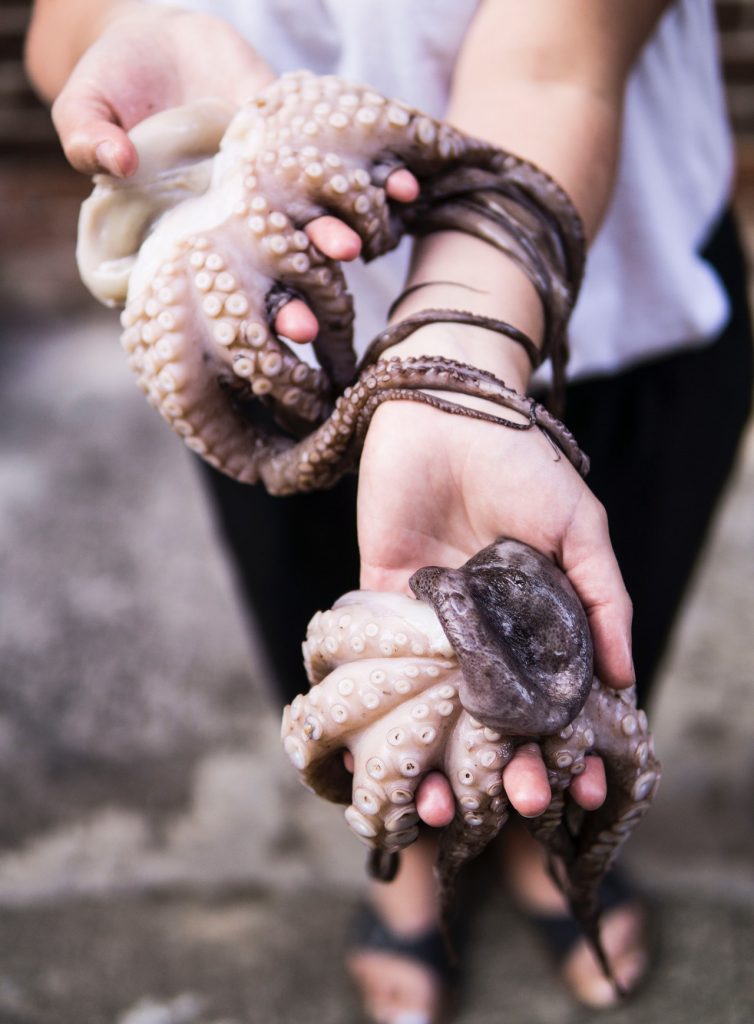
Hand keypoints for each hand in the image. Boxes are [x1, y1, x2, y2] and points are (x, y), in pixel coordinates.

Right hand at [45, 2, 418, 337]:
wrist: (164, 45)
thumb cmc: (113, 81)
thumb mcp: (87, 103)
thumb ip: (89, 135)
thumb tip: (114, 161)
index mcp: (174, 237)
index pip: (199, 294)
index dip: (223, 320)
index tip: (235, 338)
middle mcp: (232, 231)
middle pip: (261, 281)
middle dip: (286, 303)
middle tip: (307, 326)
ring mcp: (273, 198)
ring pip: (310, 234)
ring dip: (336, 242)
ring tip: (361, 244)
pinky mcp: (306, 158)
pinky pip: (345, 177)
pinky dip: (378, 182)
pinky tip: (405, 186)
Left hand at [356, 320, 633, 825]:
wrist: (442, 407)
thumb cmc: (521, 460)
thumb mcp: (580, 526)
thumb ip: (604, 597)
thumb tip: (627, 679)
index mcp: (541, 617)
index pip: (556, 697)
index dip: (567, 748)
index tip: (578, 793)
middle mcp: (488, 629)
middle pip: (496, 715)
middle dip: (505, 767)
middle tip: (516, 803)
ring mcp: (435, 620)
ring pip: (437, 706)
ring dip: (436, 761)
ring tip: (438, 808)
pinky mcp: (381, 601)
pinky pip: (379, 665)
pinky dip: (377, 712)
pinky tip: (378, 763)